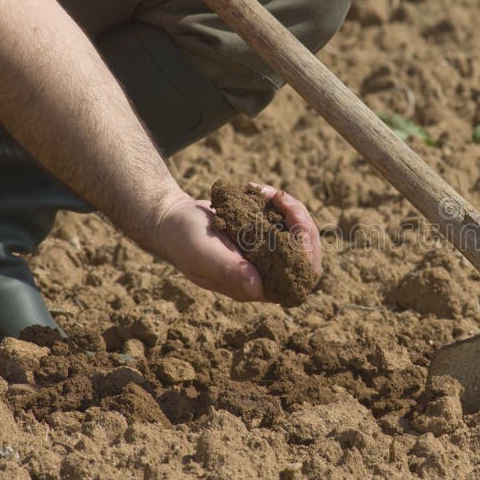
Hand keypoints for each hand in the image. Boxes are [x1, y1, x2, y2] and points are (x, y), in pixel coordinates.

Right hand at [151, 185, 321, 301]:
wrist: (171, 220)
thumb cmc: (183, 238)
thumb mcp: (203, 252)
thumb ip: (229, 270)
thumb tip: (258, 289)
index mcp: (252, 287)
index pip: (297, 276)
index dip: (305, 251)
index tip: (294, 221)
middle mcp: (265, 275)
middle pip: (307, 255)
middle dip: (302, 222)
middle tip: (280, 197)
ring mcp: (267, 255)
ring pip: (300, 236)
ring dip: (291, 209)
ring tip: (265, 190)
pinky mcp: (265, 237)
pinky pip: (287, 222)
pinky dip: (280, 203)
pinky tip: (258, 189)